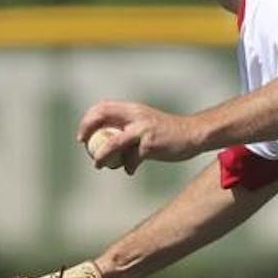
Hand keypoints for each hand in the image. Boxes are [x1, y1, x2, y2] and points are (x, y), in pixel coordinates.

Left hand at [77, 100, 203, 173]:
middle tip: (84, 146)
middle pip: (102, 117)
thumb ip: (130, 124)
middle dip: (87, 130)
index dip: (88, 118)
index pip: (103, 106)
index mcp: (133, 108)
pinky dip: (129, 166)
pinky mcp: (150, 145)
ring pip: (112, 143)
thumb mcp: (147, 122)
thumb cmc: (169, 131)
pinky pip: (131, 159)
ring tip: (98, 164)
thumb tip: (110, 135)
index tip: (84, 133)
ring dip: (101, 156)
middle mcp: (136, 116)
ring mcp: (143, 130)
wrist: (193, 134)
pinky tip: (130, 170)